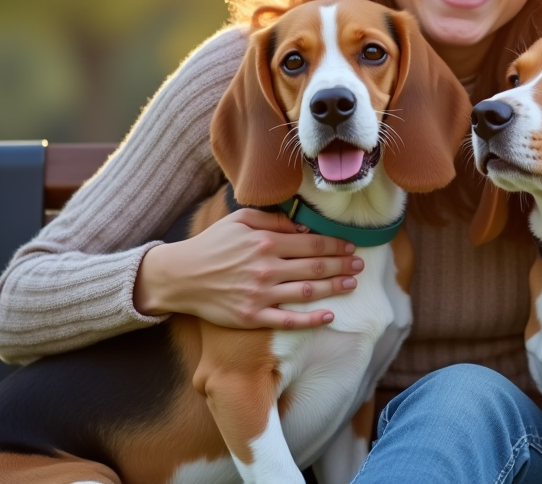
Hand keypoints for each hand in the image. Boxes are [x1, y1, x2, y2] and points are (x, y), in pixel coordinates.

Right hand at [133, 208, 363, 328]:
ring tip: (352, 284)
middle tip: (360, 265)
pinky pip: (288, 320)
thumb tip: (302, 226)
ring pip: (308, 292)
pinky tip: (329, 316)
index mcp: (265, 243)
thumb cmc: (212, 245)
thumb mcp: (240, 221)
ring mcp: (260, 295)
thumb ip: (273, 221)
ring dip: (334, 288)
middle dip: (342, 265)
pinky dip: (311, 319)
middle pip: (315, 267)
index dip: (335, 245)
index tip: (350, 247)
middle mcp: (266, 269)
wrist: (181, 277)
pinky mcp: (252, 317)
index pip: (311, 244)